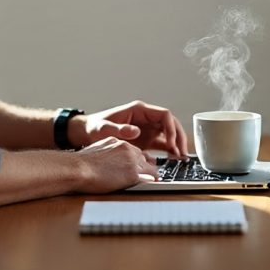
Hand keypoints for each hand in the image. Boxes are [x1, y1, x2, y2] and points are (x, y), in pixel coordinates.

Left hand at [70, 101, 187, 157]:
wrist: (87, 134)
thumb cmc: (95, 127)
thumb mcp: (104, 128)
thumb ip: (119, 130)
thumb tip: (136, 131)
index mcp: (140, 110)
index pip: (164, 115)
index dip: (170, 127)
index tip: (170, 142)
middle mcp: (147, 118)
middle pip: (170, 123)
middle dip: (178, 136)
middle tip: (182, 151)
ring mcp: (148, 129)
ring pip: (169, 133)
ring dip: (176, 143)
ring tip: (180, 157)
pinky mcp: (146, 139)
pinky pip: (162, 143)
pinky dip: (169, 150)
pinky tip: (172, 159)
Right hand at [72, 137, 158, 192]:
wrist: (78, 168)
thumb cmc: (80, 163)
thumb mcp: (97, 150)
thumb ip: (109, 153)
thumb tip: (111, 161)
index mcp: (118, 142)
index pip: (135, 151)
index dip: (138, 161)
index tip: (138, 167)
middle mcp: (128, 149)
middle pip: (146, 158)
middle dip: (145, 168)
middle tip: (146, 176)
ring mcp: (132, 161)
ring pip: (150, 168)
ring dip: (149, 176)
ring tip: (149, 183)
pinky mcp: (133, 174)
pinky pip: (150, 178)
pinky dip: (151, 182)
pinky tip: (150, 186)